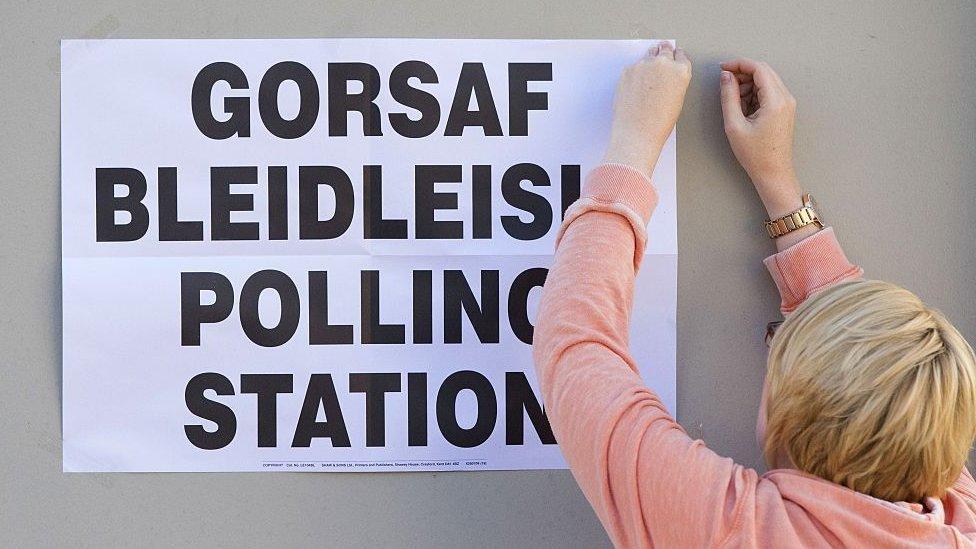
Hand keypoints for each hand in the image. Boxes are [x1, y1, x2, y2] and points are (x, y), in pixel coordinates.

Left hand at [603, 42, 691, 180]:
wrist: (637, 132)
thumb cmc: (659, 123)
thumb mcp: (677, 100)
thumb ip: (674, 82)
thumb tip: (667, 76)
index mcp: (681, 72)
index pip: (681, 55)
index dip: (677, 56)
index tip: (674, 56)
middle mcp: (663, 63)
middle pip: (665, 49)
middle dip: (663, 52)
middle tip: (660, 54)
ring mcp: (644, 65)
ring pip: (648, 55)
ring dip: (649, 61)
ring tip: (647, 76)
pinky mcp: (627, 70)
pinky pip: (634, 67)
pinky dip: (635, 73)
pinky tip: (635, 88)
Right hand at [719, 58, 801, 218]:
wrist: (773, 172)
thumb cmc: (755, 154)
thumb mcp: (734, 125)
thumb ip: (729, 96)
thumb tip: (726, 76)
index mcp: (776, 101)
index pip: (759, 68)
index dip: (739, 64)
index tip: (722, 69)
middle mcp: (786, 98)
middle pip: (764, 71)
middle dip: (743, 72)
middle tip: (725, 83)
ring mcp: (788, 103)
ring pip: (766, 80)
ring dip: (748, 83)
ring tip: (734, 100)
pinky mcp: (785, 109)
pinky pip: (769, 91)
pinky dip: (755, 92)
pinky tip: (744, 106)